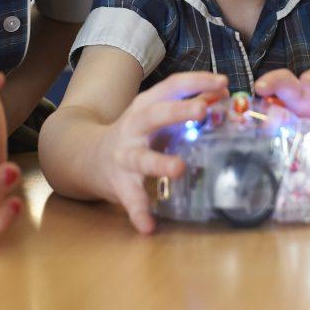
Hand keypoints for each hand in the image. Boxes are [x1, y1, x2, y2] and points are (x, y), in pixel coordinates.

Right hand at [95, 72, 227, 234]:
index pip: (173, 86)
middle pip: (156, 114)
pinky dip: (139, 212)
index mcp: (146, 105)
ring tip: (179, 169)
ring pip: (142, 158)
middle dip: (179, 111)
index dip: (198, 82)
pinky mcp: (119, 183)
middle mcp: (134, 126)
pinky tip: (149, 227)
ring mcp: (125, 155)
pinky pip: (130, 199)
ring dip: (160, 163)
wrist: (86, 156)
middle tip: (203, 110)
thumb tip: (221, 93)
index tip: (223, 82)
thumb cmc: (135, 133)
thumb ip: (186, 103)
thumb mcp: (156, 113)